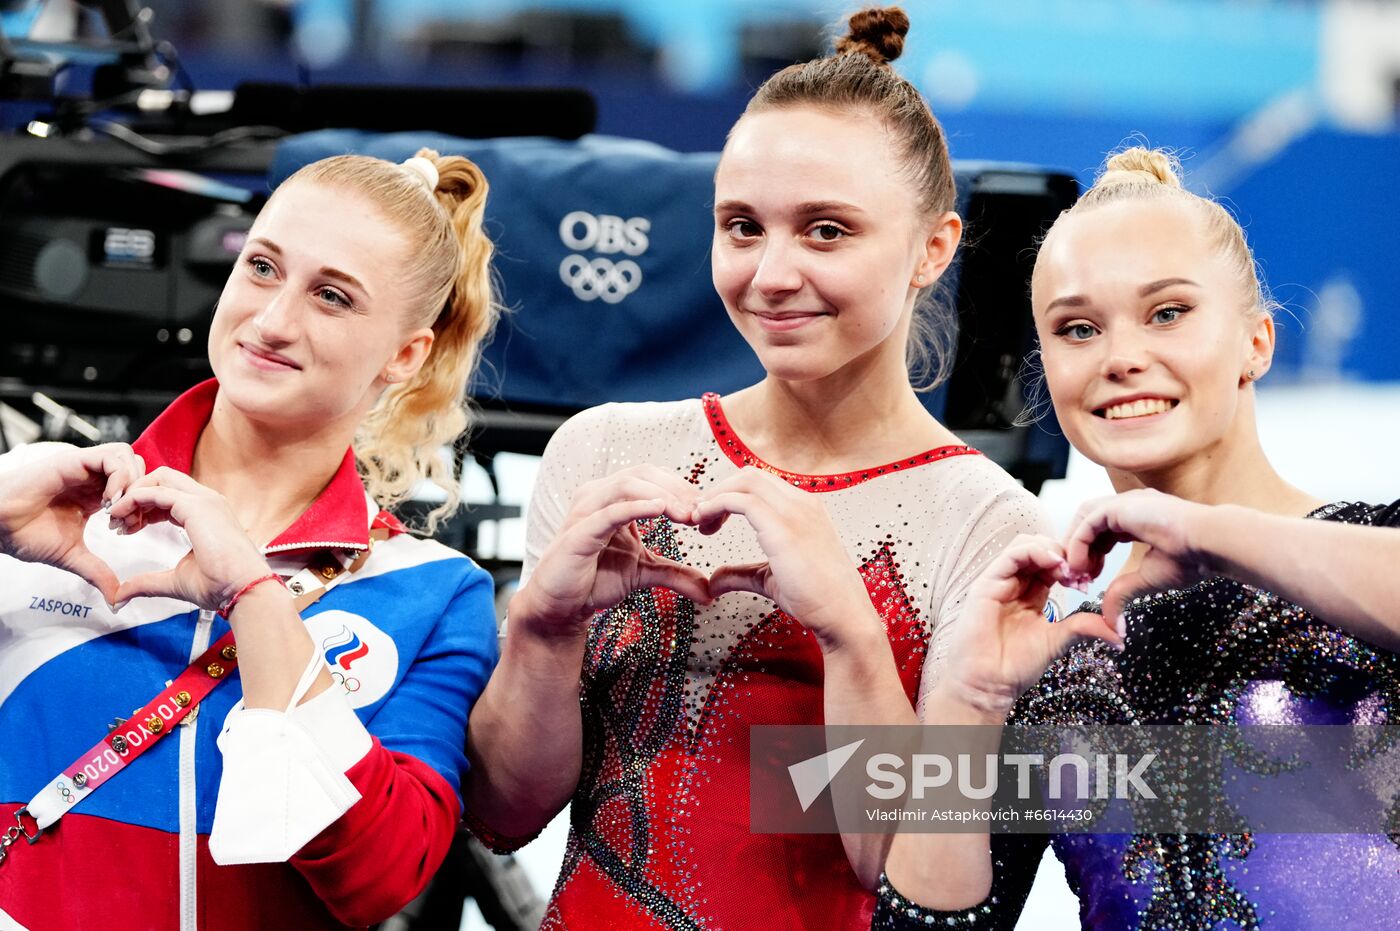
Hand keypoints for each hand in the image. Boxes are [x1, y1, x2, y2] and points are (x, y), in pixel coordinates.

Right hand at [0, 443, 145, 604]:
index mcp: (96, 494)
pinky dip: (120, 478)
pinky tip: (107, 503)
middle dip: (141, 494)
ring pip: (128, 457)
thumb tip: (116, 600)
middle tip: (127, 521)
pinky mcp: (74, 459)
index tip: (129, 531)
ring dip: (132, 485)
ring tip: (117, 512)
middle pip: (138, 468)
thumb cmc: (25, 535)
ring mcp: (85, 466)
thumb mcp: (71, 556)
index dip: (142, 507)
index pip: (137, 487)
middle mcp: (93, 477)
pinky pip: (112, 456)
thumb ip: (97, 572)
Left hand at [107, 467, 270, 611]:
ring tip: (115, 517)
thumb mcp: (175, 581)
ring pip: (159, 478)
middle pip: (162, 479)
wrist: (243, 589)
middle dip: (135, 493)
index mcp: (207, 514)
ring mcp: (204, 500)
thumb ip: (147, 582)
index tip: (125, 527)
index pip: (169, 495)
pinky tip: (120, 514)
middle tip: (116, 518)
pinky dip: (133, 498)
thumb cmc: (221, 586)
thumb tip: (121, 595)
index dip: (143, 506)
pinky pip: (156, 491)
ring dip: (132, 493)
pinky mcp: (197, 506)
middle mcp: (207, 501)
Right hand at [512, 465, 710, 637]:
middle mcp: (597, 497)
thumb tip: (709, 590)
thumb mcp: (644, 573)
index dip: (681, 487)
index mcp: (613, 498)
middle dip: (676, 488)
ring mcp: (585, 511)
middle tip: (702, 509)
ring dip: (662, 495)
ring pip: (627, 485)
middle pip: (643, 473)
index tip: (707, 508)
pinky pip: (609, 512)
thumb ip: (675, 574)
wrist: (561, 606)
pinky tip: (660, 510)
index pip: (652, 476)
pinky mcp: (578, 533)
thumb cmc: (595, 580)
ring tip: (687, 514)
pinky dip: (636, 507)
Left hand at [696, 467, 878, 650]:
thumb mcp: (770, 579)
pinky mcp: (784, 529)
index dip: (730, 494)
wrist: (844, 617)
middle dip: (718, 490)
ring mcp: (796, 512)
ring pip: (745, 481)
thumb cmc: (816, 599)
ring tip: (698, 520)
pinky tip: (704, 524)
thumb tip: (713, 580)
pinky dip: (716, 505)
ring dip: (714, 495)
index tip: (710, 518)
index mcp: (804, 508)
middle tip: (699, 518)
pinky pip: (742, 501)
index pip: (760, 483)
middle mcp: (802, 502)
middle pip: (749, 475)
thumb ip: (741, 573)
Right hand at [936, 534, 1121, 719]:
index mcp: (1029, 593)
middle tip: (1080, 573)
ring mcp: (998, 581)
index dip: (1072, 564)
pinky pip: (1010, 556)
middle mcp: (1013, 583)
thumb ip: (1082, 628)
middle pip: (1039, 547)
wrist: (989, 685)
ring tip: (1068, 569)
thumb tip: (1118, 634)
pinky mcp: (986, 584)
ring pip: (1025, 544)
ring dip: (1051, 549)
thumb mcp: (1057, 641)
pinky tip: (1054, 565)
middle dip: (1064, 553)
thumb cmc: (1015, 666)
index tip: (1088, 580)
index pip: (1051, 563)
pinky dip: (1035, 552)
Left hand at [1063, 489, 1215, 625]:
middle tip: (1078, 578)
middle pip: (1089, 523)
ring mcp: (1125, 502)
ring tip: (1078, 573)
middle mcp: (1129, 507)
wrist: (1208, 543)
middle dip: (1079, 550)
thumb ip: (1123, 592)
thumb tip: (1111, 622)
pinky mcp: (1120, 505)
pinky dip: (1079, 544)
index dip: (1091, 555)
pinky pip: (1088, 522)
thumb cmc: (1191, 558)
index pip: (1102, 532)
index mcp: (1138, 519)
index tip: (1089, 580)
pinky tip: (1082, 566)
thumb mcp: (1147, 579)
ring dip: (1076, 546)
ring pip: (1084, 519)